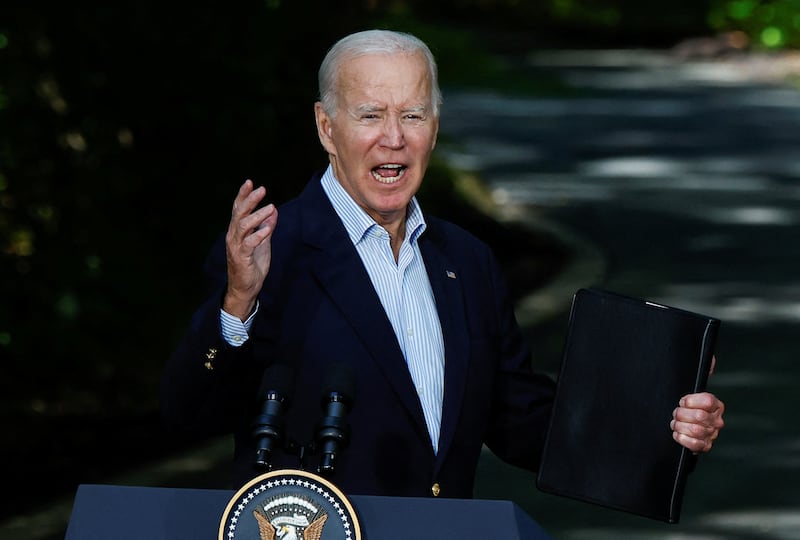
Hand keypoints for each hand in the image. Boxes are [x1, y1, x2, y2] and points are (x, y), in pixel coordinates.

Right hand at [223, 179, 277, 319]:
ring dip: (257, 216)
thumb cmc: (252, 265)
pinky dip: (258, 235)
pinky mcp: (242, 257)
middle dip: (250, 200)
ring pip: (243, 226)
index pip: (238, 209)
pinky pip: (249, 243)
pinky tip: (268, 229)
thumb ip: (267, 226)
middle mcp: (233, 236)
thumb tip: (273, 210)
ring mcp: (236, 247)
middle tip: (262, 189)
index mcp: (237, 231)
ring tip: (270, 208)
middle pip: (239, 213)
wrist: (246, 288)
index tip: (250, 182)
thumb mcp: (263, 243)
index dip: (243, 195)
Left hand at [671, 391, 724, 453]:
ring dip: (680, 426)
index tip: (683, 403)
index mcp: (716, 406)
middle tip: (676, 414)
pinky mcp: (705, 445)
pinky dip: (682, 438)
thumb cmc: (690, 411)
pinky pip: (694, 443)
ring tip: (676, 424)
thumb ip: (689, 400)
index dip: (691, 401)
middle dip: (682, 414)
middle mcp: (717, 421)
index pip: (708, 401)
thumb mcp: (691, 400)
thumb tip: (684, 403)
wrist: (690, 427)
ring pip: (695, 430)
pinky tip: (678, 433)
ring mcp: (712, 434)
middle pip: (700, 416)